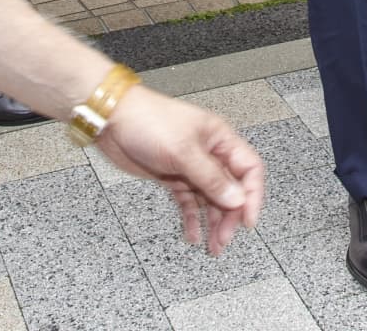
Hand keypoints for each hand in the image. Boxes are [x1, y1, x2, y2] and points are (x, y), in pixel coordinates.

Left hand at [97, 86, 264, 256]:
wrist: (114, 120)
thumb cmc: (150, 121)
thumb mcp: (184, 151)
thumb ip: (211, 178)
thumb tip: (237, 199)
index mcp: (220, 139)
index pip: (249, 169)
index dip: (253, 195)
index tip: (248, 220)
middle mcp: (210, 153)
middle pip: (231, 189)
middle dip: (230, 216)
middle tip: (223, 240)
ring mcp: (191, 166)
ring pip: (210, 199)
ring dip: (212, 222)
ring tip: (212, 246)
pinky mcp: (172, 176)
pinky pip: (188, 201)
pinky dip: (191, 218)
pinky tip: (192, 235)